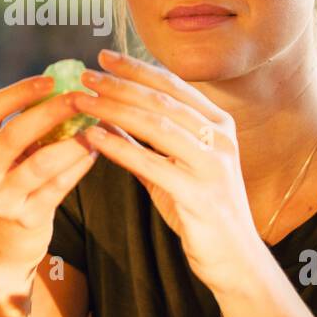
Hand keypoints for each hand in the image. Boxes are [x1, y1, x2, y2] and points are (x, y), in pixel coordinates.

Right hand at [0, 74, 98, 266]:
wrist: (1, 247)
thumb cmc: (9, 188)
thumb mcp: (3, 159)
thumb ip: (23, 126)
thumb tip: (64, 84)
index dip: (17, 92)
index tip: (49, 79)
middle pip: (15, 134)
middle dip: (51, 111)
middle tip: (81, 96)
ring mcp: (1, 199)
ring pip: (42, 163)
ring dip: (73, 141)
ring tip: (95, 126)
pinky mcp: (26, 219)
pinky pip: (59, 186)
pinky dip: (79, 165)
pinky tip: (94, 150)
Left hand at [69, 49, 265, 292]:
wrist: (234, 260)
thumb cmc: (202, 212)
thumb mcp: (173, 169)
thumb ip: (146, 142)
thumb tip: (108, 114)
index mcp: (219, 125)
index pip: (173, 86)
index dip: (137, 68)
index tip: (104, 56)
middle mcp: (220, 139)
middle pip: (162, 100)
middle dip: (121, 83)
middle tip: (85, 72)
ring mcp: (212, 165)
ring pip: (157, 125)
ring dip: (115, 109)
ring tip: (82, 100)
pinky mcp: (200, 193)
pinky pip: (152, 163)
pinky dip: (120, 146)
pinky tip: (93, 136)